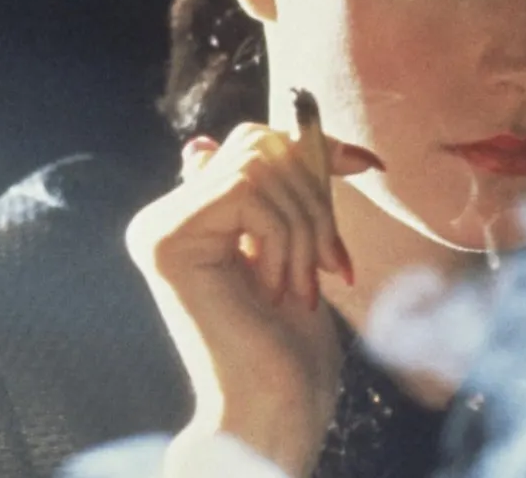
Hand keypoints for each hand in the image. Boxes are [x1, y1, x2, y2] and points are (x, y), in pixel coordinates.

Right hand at [125, 122, 384, 476]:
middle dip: (314, 197)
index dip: (313, 148)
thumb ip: (288, 184)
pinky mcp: (166, 241)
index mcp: (192, 214)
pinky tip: (281, 289)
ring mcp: (158, 227)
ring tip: (308, 284)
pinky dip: (284, 237)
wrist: (274, 409)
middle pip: (258, 146)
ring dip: (305, 226)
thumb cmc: (293, 335)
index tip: (367, 163)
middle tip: (332, 260)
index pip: (255, 143)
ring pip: (257, 169)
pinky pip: (247, 194)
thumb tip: (302, 116)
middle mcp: (164, 216)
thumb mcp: (302, 237)